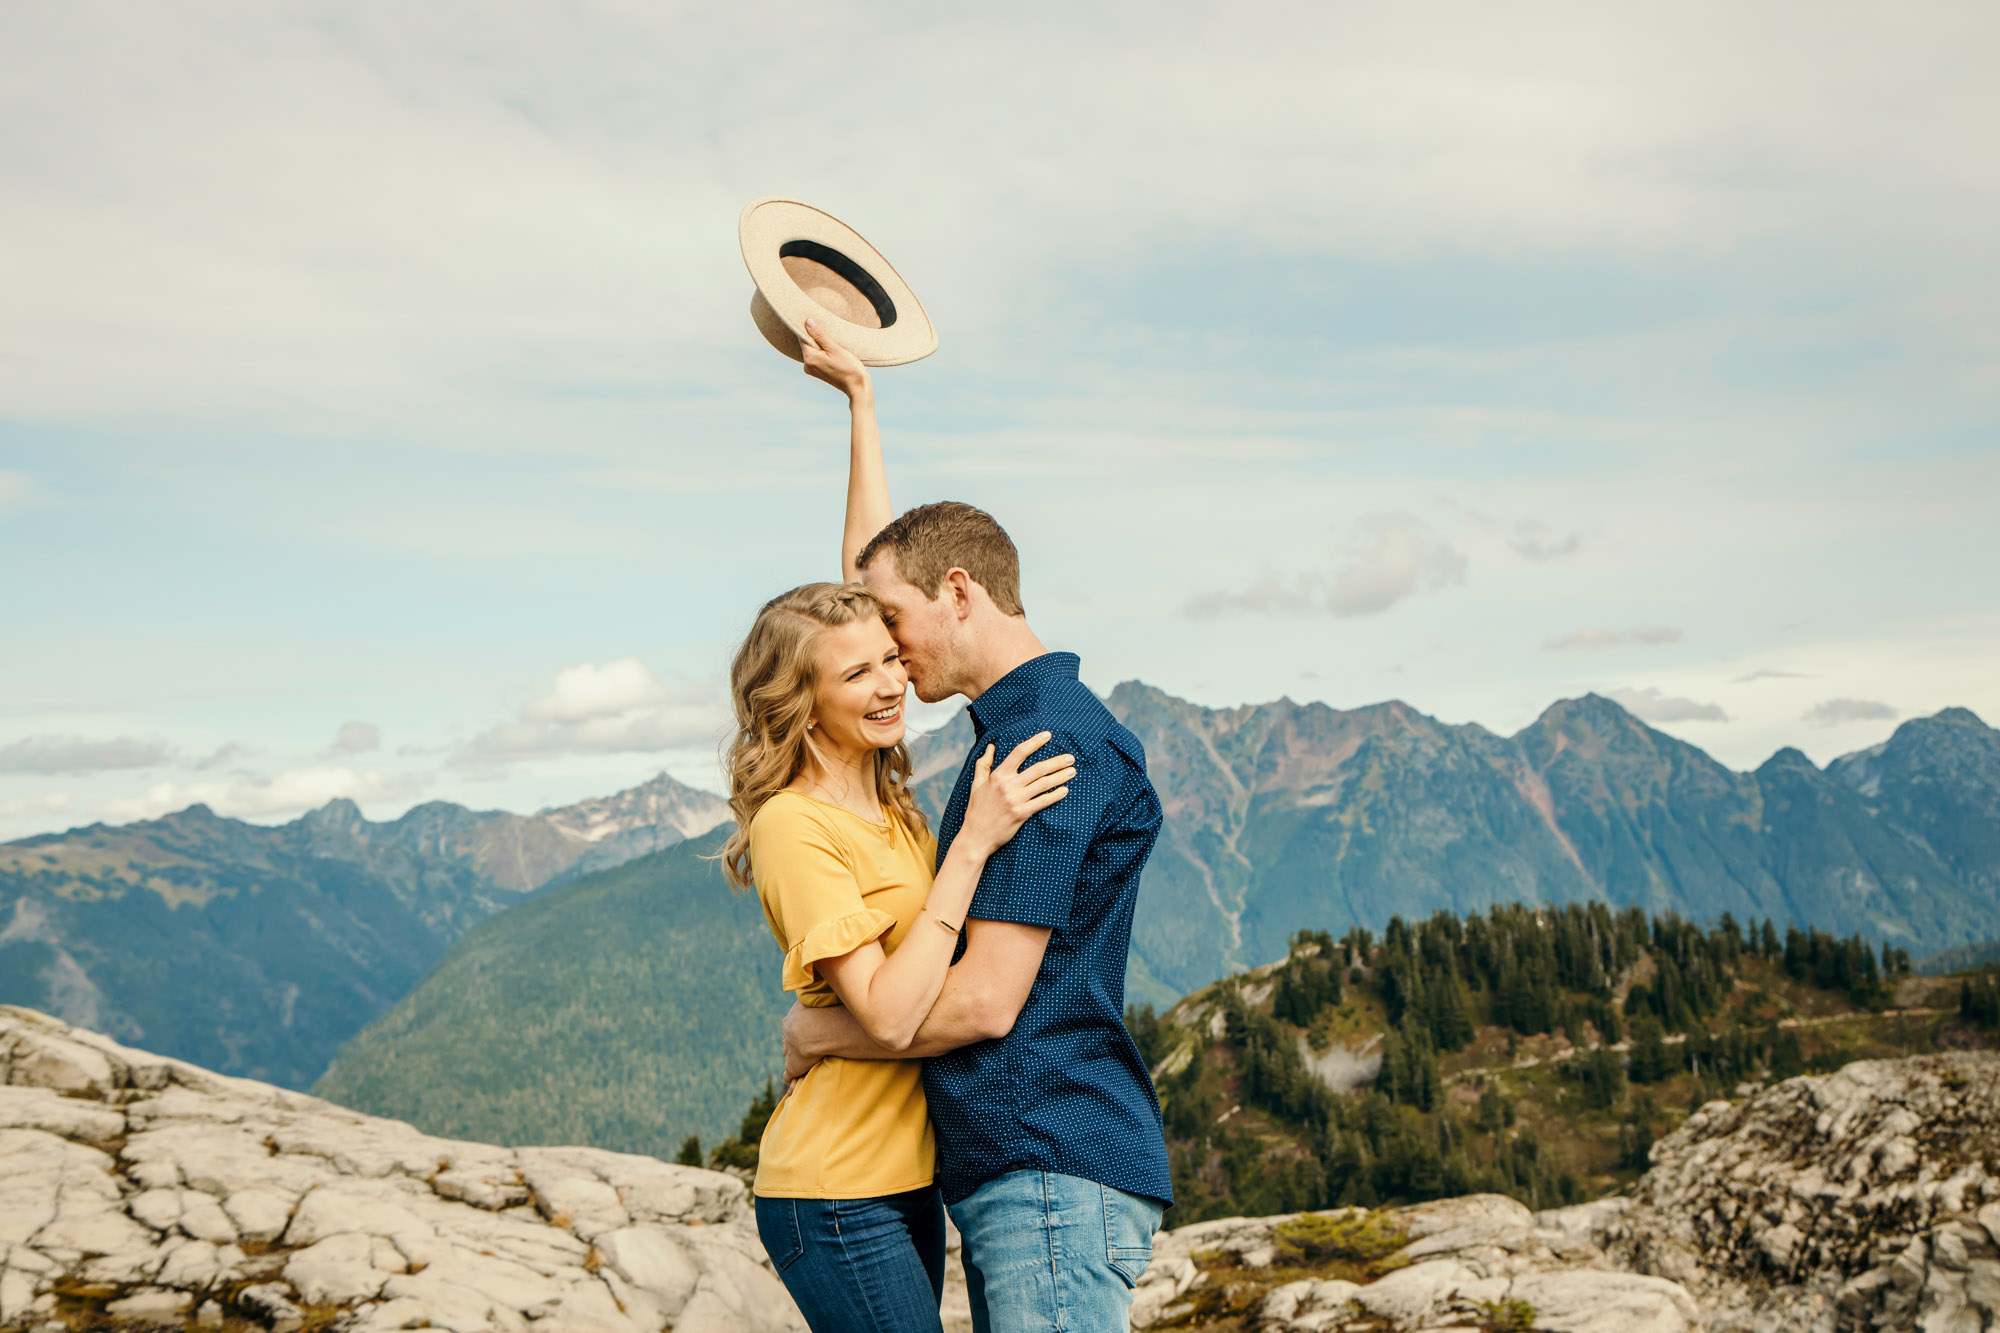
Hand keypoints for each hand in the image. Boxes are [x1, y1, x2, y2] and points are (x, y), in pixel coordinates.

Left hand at [782, 1001, 823, 1081]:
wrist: (814, 1030)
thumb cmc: (820, 1012)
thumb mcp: (814, 999)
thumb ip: (813, 997)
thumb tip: (816, 989)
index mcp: (789, 1021)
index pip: (792, 1028)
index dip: (800, 1032)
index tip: (807, 1034)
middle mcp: (786, 1036)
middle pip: (788, 1042)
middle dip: (795, 1046)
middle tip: (805, 1049)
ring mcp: (788, 1051)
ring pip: (788, 1057)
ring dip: (794, 1063)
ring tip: (801, 1068)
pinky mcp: (792, 1066)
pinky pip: (788, 1076)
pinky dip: (791, 1081)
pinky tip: (794, 1087)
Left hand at [801, 319, 870, 401]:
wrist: (857, 386)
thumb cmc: (848, 367)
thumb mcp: (835, 348)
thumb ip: (820, 335)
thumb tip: (807, 322)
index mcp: (809, 358)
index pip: (802, 337)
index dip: (809, 328)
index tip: (817, 322)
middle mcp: (807, 365)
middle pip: (807, 344)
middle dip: (816, 337)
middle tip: (829, 334)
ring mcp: (811, 370)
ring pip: (813, 350)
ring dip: (820, 344)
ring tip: (833, 345)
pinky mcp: (817, 372)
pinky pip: (816, 357)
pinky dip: (823, 352)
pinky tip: (833, 352)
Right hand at [954, 731, 1073, 860]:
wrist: (976, 836)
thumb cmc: (977, 809)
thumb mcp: (976, 784)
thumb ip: (983, 764)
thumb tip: (990, 746)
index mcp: (998, 775)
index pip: (1019, 752)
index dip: (1035, 742)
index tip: (1048, 735)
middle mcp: (1008, 785)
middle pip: (1038, 768)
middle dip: (1057, 762)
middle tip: (1070, 758)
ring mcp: (1016, 800)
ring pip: (1043, 784)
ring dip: (1060, 777)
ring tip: (1072, 771)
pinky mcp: (1022, 814)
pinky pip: (1043, 801)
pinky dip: (1055, 795)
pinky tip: (1065, 790)